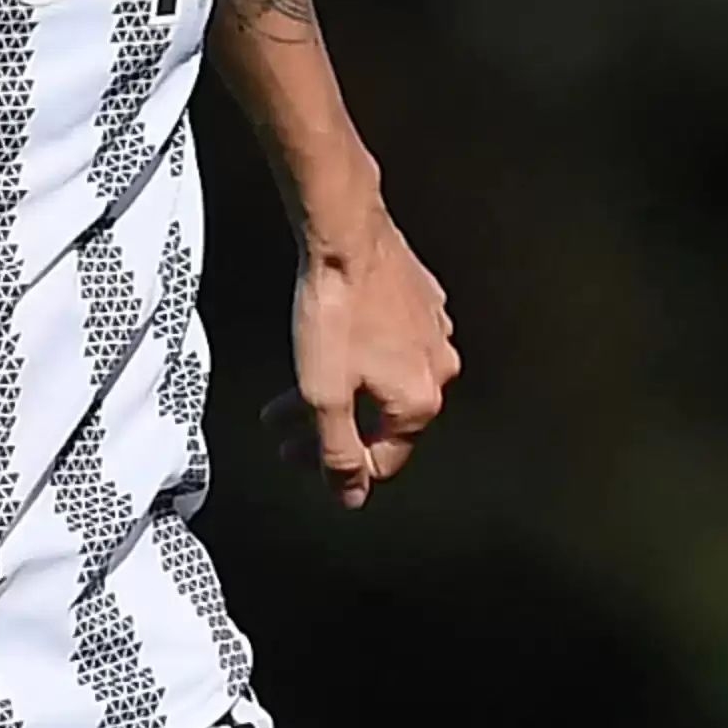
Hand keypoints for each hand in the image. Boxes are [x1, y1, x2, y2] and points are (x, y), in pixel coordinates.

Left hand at [267, 209, 457, 509]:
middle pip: (381, 418)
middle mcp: (436, 365)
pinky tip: (331, 346)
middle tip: (292, 431)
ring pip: (384, 378)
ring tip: (296, 388)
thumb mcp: (325, 397)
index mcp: (419, 398)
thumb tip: (351, 493)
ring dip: (341, 390)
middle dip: (330, 429)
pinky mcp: (419, 297)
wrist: (343, 233)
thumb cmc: (336, 305)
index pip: (383, 458)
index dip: (340, 470)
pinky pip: (390, 342)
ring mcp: (431, 328)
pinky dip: (359, 354)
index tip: (308, 463)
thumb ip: (338, 453)